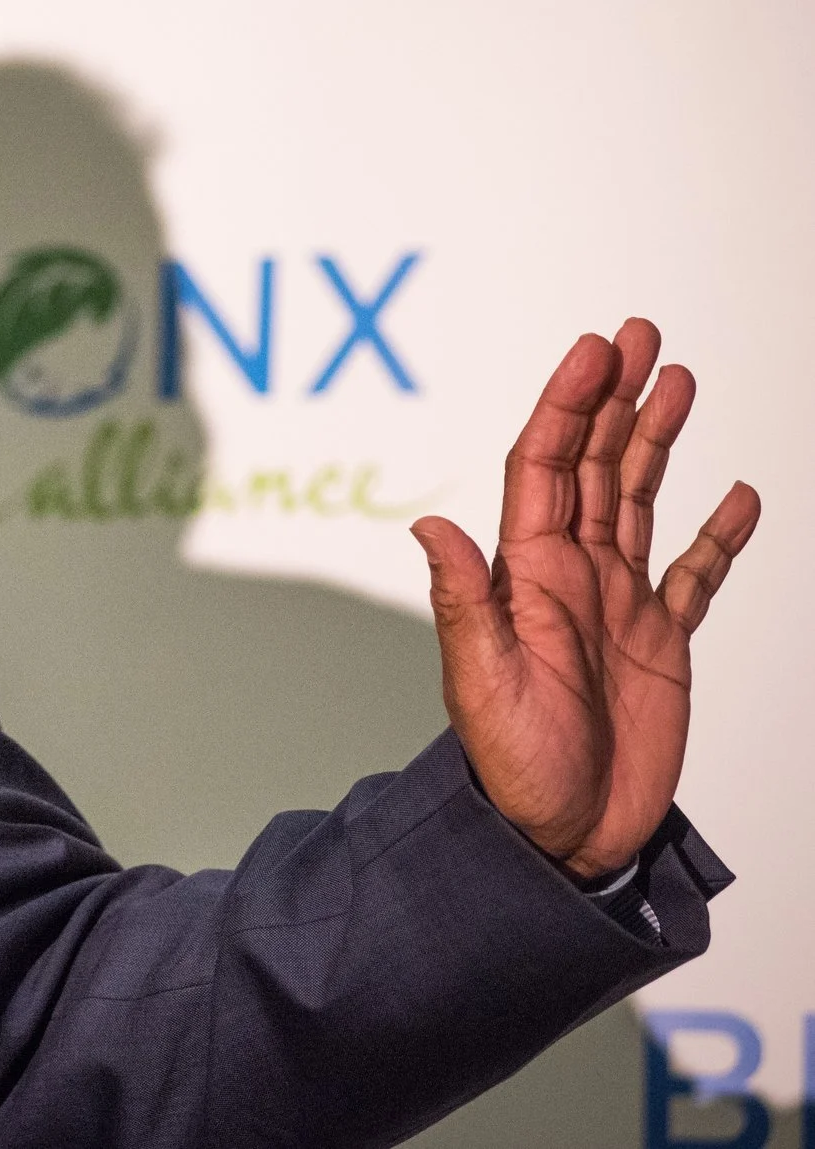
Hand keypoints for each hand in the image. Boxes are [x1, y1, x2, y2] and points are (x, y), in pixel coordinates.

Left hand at [413, 319, 758, 879]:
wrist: (559, 837)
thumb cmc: (512, 769)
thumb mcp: (481, 683)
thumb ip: (465, 603)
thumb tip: (432, 527)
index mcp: (526, 575)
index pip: (547, 467)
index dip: (569, 405)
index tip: (595, 350)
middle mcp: (570, 576)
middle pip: (596, 465)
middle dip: (614, 398)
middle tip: (639, 334)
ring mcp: (617, 604)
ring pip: (641, 500)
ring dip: (657, 440)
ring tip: (678, 379)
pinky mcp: (660, 642)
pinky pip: (695, 575)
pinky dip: (717, 535)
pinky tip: (739, 496)